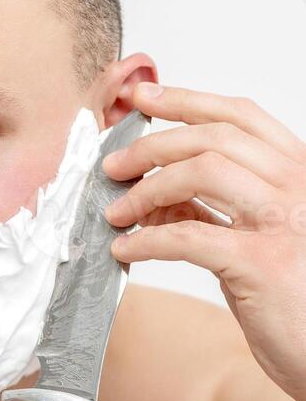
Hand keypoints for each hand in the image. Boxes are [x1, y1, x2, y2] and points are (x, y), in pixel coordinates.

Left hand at [102, 82, 305, 400]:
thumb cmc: (296, 301)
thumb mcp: (259, 239)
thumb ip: (217, 210)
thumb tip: (156, 194)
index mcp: (298, 174)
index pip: (240, 116)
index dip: (185, 100)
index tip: (140, 99)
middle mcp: (298, 187)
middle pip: (213, 138)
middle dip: (151, 146)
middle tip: (113, 166)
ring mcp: (285, 221)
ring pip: (201, 172)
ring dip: (146, 189)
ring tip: (115, 212)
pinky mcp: (263, 264)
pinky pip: (188, 236)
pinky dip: (147, 241)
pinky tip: (126, 251)